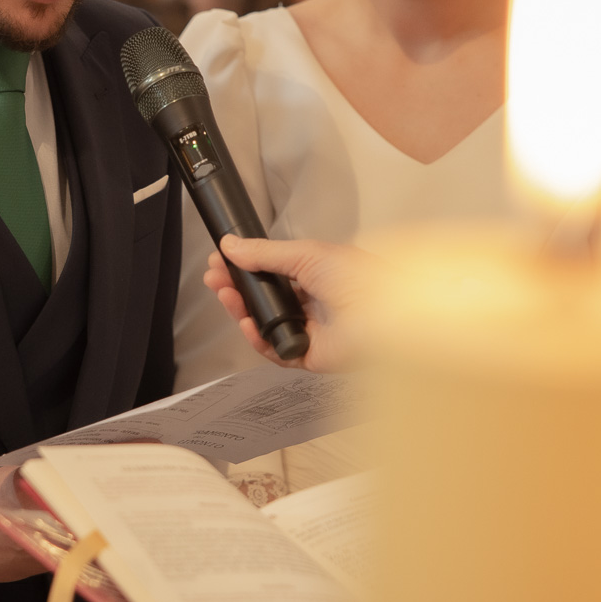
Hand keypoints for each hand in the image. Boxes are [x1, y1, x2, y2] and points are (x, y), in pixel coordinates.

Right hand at [206, 235, 375, 373]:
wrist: (384, 314)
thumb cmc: (363, 279)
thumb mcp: (307, 254)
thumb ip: (266, 253)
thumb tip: (233, 246)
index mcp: (316, 275)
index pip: (271, 273)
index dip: (245, 268)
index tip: (222, 261)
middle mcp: (312, 303)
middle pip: (263, 300)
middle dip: (237, 289)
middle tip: (215, 279)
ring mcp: (309, 330)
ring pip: (265, 324)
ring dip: (242, 311)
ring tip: (226, 296)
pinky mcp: (308, 355)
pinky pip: (274, 350)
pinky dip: (257, 338)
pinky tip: (247, 323)